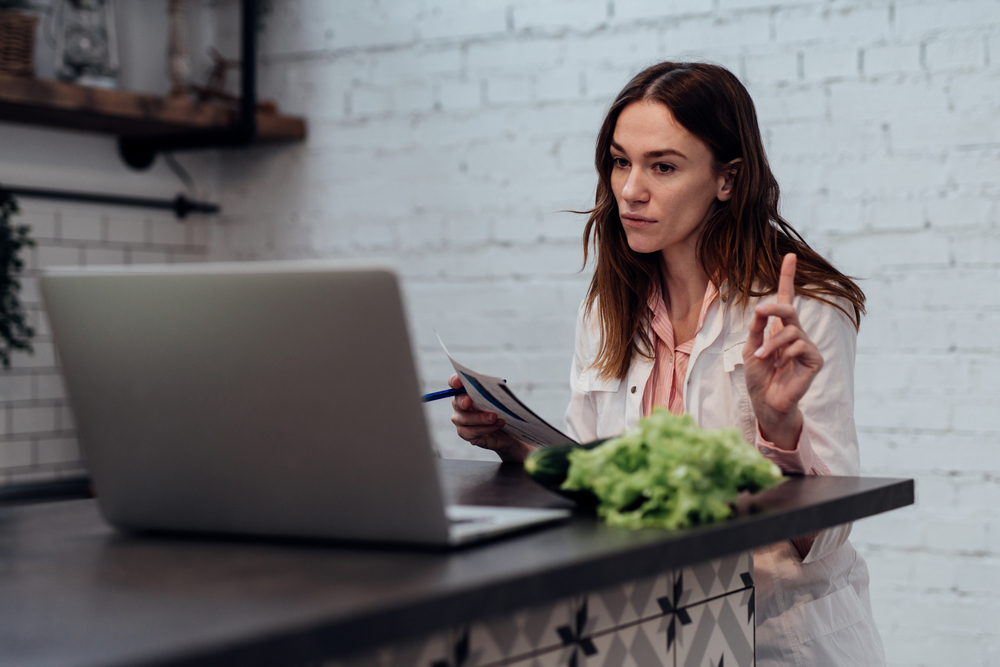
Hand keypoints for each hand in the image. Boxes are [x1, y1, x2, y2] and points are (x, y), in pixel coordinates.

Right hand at [448, 374, 535, 461]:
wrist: (510, 431)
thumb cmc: (502, 411)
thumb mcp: (500, 399)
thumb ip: (493, 391)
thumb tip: (494, 385)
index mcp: (467, 392)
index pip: (455, 383)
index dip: (454, 381)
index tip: (458, 382)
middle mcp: (460, 406)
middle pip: (456, 402)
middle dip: (462, 401)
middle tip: (469, 401)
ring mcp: (461, 421)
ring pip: (463, 419)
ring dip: (479, 418)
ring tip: (494, 417)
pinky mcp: (467, 434)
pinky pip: (471, 432)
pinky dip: (485, 428)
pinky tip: (497, 425)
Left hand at [742, 254, 823, 449]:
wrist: (766, 400)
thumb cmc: (758, 375)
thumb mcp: (750, 348)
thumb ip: (756, 328)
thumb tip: (760, 309)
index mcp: (780, 327)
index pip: (786, 298)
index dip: (787, 277)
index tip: (789, 255)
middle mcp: (796, 333)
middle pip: (789, 309)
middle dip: (774, 308)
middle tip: (758, 311)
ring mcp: (806, 346)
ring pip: (791, 331)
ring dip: (772, 344)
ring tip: (763, 357)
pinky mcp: (814, 359)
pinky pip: (800, 346)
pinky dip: (784, 354)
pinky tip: (779, 366)